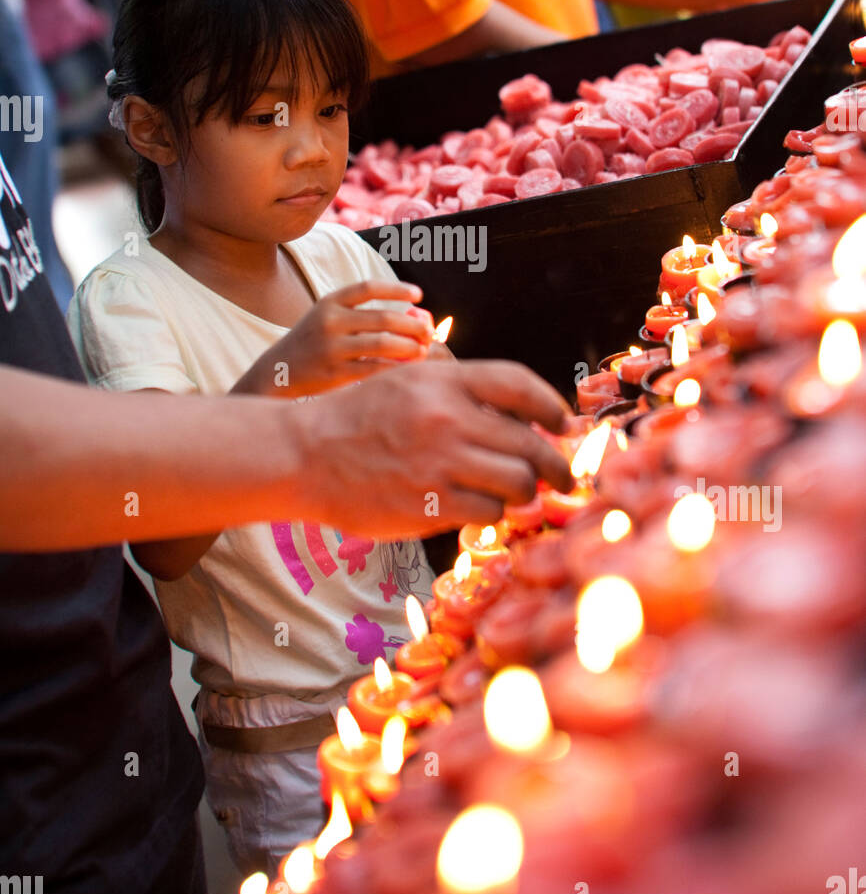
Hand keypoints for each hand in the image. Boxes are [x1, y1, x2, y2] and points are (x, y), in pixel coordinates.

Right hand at [281, 279, 434, 394]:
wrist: (278, 371)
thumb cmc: (314, 342)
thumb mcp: (327, 318)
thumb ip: (359, 315)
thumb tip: (410, 316)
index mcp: (330, 302)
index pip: (369, 287)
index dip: (397, 289)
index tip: (419, 295)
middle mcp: (330, 321)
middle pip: (384, 318)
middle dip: (413, 325)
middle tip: (428, 332)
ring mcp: (332, 347)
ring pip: (383, 344)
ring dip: (409, 347)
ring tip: (422, 350)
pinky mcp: (335, 372)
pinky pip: (374, 368)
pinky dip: (395, 368)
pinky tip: (406, 368)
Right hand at [290, 358, 573, 536]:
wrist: (304, 454)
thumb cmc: (359, 418)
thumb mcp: (408, 382)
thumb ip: (462, 393)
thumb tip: (523, 416)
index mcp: (444, 380)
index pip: (519, 384)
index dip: (552, 405)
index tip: (564, 423)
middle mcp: (447, 417)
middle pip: (531, 442)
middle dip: (556, 464)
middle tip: (563, 476)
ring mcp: (440, 463)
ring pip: (518, 482)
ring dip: (525, 491)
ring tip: (517, 493)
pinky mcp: (430, 504)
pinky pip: (489, 512)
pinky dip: (493, 513)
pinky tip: (482, 508)